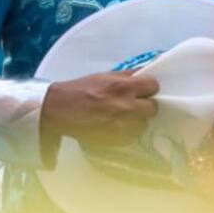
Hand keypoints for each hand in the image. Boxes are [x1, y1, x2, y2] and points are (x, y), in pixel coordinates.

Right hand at [42, 71, 158, 147]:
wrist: (60, 110)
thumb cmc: (79, 90)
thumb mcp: (102, 76)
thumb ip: (126, 75)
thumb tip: (144, 73)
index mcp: (123, 87)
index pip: (153, 86)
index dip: (146, 87)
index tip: (141, 89)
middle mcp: (127, 107)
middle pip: (152, 107)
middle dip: (143, 105)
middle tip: (130, 103)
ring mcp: (124, 126)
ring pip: (143, 124)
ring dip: (135, 120)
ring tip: (118, 116)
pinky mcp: (119, 140)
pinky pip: (133, 136)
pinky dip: (126, 132)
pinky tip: (112, 125)